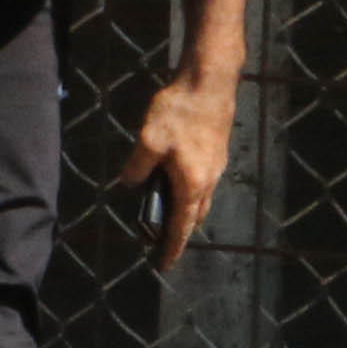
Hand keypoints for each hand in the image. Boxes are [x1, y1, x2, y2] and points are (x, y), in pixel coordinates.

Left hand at [124, 72, 237, 263]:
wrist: (209, 81)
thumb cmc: (179, 111)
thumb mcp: (148, 140)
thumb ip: (137, 167)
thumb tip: (129, 184)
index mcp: (191, 184)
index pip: (181, 227)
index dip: (171, 248)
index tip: (164, 266)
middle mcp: (208, 180)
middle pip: (194, 216)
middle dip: (179, 231)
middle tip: (160, 239)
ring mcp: (216, 166)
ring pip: (201, 199)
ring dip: (186, 210)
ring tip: (166, 211)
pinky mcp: (217, 151)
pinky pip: (203, 182)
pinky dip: (190, 191)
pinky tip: (176, 178)